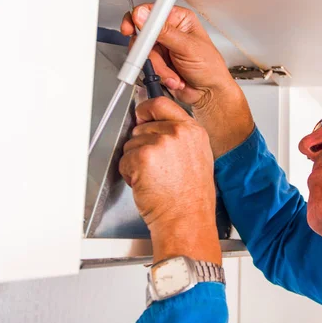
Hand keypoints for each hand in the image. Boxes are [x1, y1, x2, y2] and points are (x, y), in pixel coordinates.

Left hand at [119, 96, 220, 263]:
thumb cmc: (191, 198)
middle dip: (141, 145)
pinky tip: (145, 184)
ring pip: (131, 144)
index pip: (161, 104)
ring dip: (135, 161)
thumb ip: (180, 138)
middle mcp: (178, 132)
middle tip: (156, 168)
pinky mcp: (144, 156)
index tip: (141, 115)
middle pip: (142, 126)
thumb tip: (157, 128)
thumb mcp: (197, 158)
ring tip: (154, 178)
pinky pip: (124, 160)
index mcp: (193, 130)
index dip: (146, 110)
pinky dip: (128, 173)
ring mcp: (160, 142)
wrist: (187, 219)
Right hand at [120, 5, 254, 157]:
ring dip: (159, 68)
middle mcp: (169, 32)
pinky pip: (146, 66)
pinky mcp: (157, 63)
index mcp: (179, 19)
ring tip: (174, 74)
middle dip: (150, 52)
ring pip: (143, 53)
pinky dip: (159, 75)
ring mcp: (162, 48)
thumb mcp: (187, 46)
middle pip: (142, 34)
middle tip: (158, 60)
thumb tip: (144, 16)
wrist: (208, 93)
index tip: (131, 29)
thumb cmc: (209, 68)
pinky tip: (173, 78)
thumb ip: (164, 31)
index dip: (138, 19)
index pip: (152, 11)